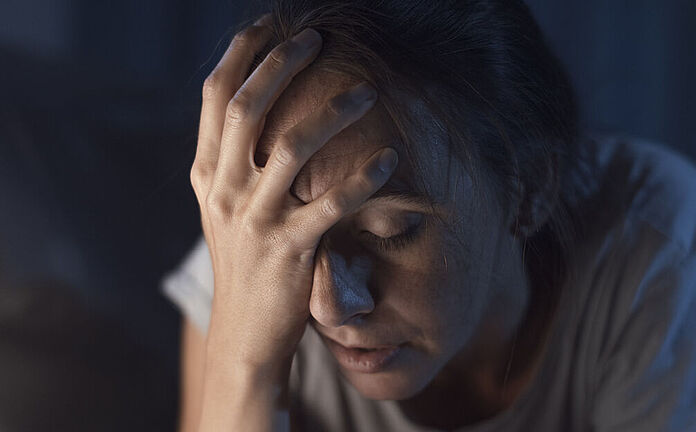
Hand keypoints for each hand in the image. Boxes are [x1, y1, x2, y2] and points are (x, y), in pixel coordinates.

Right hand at [190, 17, 397, 378]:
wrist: (243, 332)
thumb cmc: (244, 262)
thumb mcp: (224, 207)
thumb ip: (234, 160)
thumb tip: (258, 108)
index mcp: (207, 173)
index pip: (216, 98)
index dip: (241, 55)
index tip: (268, 26)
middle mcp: (224, 189)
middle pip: (247, 107)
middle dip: (281, 64)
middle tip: (318, 40)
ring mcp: (254, 219)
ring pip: (290, 147)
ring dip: (332, 113)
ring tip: (368, 92)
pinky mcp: (289, 248)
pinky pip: (331, 204)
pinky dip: (363, 179)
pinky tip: (389, 160)